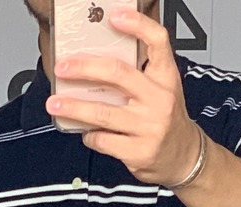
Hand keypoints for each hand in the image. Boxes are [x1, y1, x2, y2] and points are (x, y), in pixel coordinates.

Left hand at [46, 7, 202, 187]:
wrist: (184, 157)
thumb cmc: (167, 119)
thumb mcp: (162, 88)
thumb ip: (138, 73)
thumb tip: (96, 61)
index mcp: (166, 77)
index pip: (157, 41)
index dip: (137, 24)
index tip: (114, 16)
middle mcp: (160, 99)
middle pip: (117, 73)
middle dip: (84, 68)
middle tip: (63, 67)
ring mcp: (149, 127)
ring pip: (103, 112)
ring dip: (74, 107)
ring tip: (55, 103)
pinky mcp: (138, 152)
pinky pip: (103, 140)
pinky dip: (89, 136)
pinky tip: (87, 132)